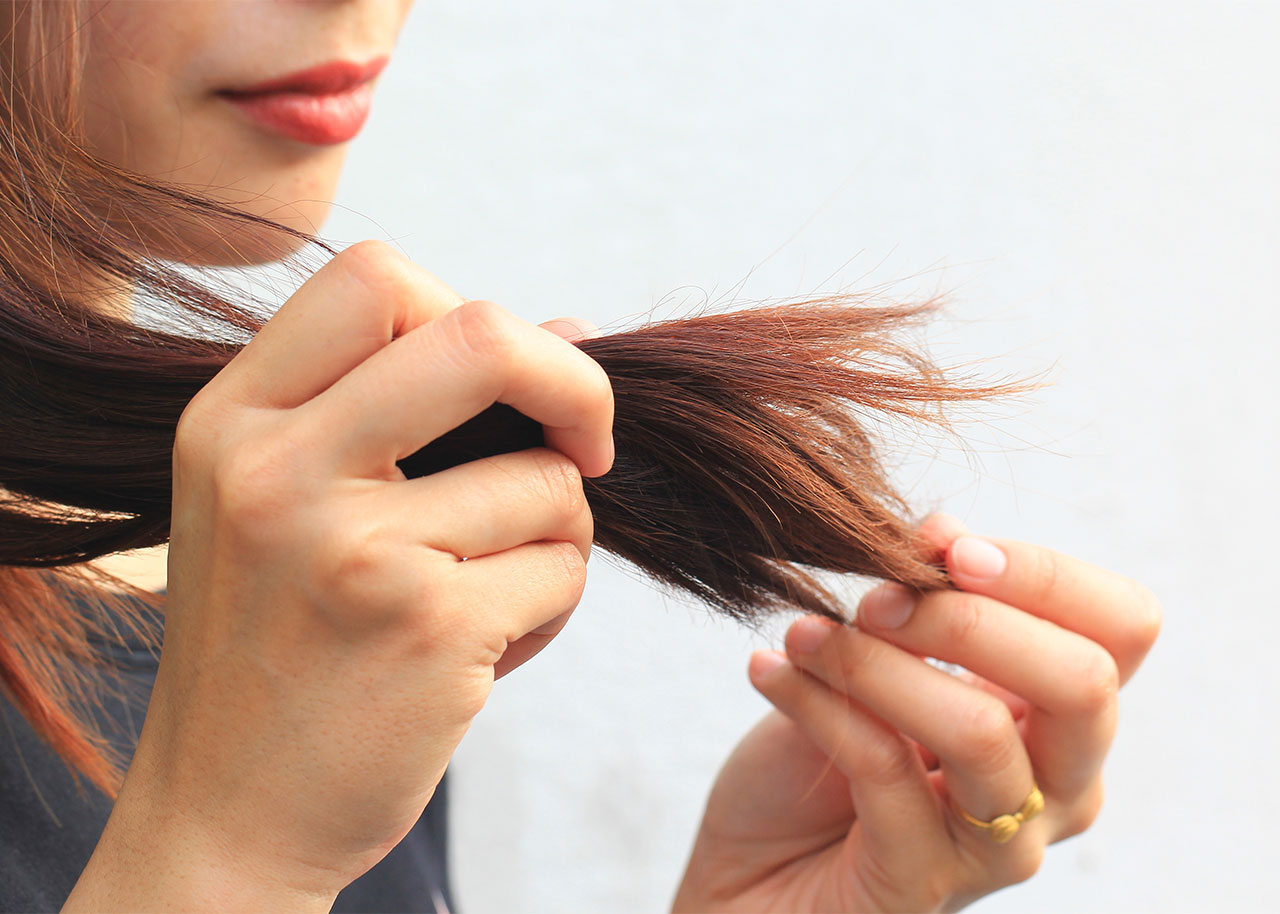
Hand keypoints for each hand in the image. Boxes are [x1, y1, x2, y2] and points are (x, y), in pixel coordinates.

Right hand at [65, 242, 612, 910]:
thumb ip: (419, 405)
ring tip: (485, 596)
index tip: (508, 384)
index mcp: (232, 420)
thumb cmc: (279, 645)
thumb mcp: (295, 503)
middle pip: (481, 334)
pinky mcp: (428, 626)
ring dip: (555, 535)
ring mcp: (352, 548)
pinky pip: (562, 567)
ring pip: (548, 479)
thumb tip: (577, 327)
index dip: (471, 308)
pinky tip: (484, 653)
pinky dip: (552, 606)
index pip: (376, 277)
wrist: (230, 814)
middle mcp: (277, 470)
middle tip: (588, 445)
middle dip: (574, 383)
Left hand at [673, 514, 1160, 912]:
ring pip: (979, 730)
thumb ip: (920, 602)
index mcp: (1061, 717)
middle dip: (966, 617)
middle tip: (871, 599)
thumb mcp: (875, 661)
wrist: (748, 873)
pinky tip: (767, 670)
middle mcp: (1057, 787)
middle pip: (1083, 681)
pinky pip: (883, 772)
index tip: (944, 548)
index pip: (1122, 628)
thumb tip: (944, 531)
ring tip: (802, 633)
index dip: (1044, 573)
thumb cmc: (817, 764)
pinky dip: (817, 703)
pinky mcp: (923, 883)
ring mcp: (999, 847)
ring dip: (876, 661)